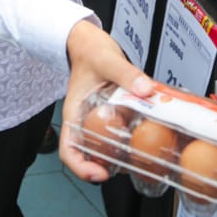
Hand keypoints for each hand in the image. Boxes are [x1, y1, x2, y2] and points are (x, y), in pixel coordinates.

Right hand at [60, 20, 154, 181]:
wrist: (89, 42)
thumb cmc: (89, 50)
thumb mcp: (107, 60)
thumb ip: (126, 74)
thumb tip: (145, 90)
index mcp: (75, 113)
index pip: (68, 149)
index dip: (81, 167)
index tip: (99, 174)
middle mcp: (84, 120)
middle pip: (87, 154)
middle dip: (105, 168)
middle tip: (127, 170)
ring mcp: (97, 118)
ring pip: (104, 146)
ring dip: (119, 157)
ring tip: (140, 160)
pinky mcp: (111, 113)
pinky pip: (118, 132)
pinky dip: (130, 139)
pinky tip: (148, 137)